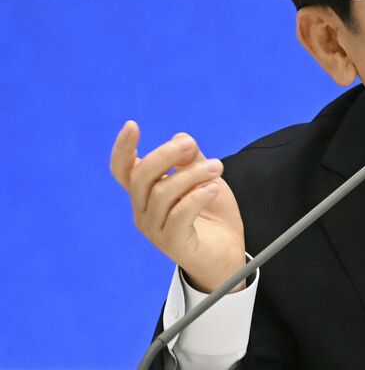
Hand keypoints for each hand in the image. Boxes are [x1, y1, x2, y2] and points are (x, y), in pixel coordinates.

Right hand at [110, 120, 245, 292]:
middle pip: (142, 176)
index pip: (124, 170)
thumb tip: (181, 138)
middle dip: (166, 155)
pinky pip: (179, 216)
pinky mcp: (174, 244)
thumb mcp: (204, 178)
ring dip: (192, 175)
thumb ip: (191, 159)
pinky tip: (213, 189)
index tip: (132, 125)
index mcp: (147, 192)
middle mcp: (144, 210)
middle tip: (191, 145)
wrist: (228, 252)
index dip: (123, 148)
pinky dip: (196, 198)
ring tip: (217, 167)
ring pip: (163, 193)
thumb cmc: (212, 213)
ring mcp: (156, 229)